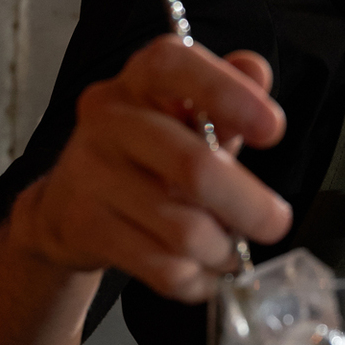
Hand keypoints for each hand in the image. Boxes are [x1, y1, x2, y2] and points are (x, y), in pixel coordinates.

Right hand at [8, 36, 291, 304]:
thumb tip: (257, 71)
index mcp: (140, 80)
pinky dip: (196, 278)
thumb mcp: (188, 115)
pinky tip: (203, 273)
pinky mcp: (84, 226)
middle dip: (249, 205)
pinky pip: (161, 266)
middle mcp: (109, 118)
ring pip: (182, 228)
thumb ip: (227, 94)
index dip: (227, 93)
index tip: (273, 129)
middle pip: (192, 166)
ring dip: (222, 250)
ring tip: (232, 251)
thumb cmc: (146, 152)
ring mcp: (91, 173)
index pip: (175, 66)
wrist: (67, 203)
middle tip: (277, 222)